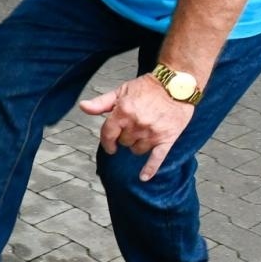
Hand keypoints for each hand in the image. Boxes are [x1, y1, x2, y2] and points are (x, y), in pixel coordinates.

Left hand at [77, 75, 194, 181]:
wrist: (177, 84)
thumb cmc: (147, 87)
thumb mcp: (121, 91)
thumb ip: (101, 102)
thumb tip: (83, 106)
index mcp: (123, 112)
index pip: (107, 134)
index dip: (107, 142)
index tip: (110, 146)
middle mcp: (136, 124)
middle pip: (124, 143)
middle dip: (126, 138)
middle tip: (135, 127)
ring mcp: (152, 133)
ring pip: (137, 150)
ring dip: (138, 146)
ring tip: (145, 133)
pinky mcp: (167, 138)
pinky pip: (157, 158)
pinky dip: (150, 169)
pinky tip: (143, 177)